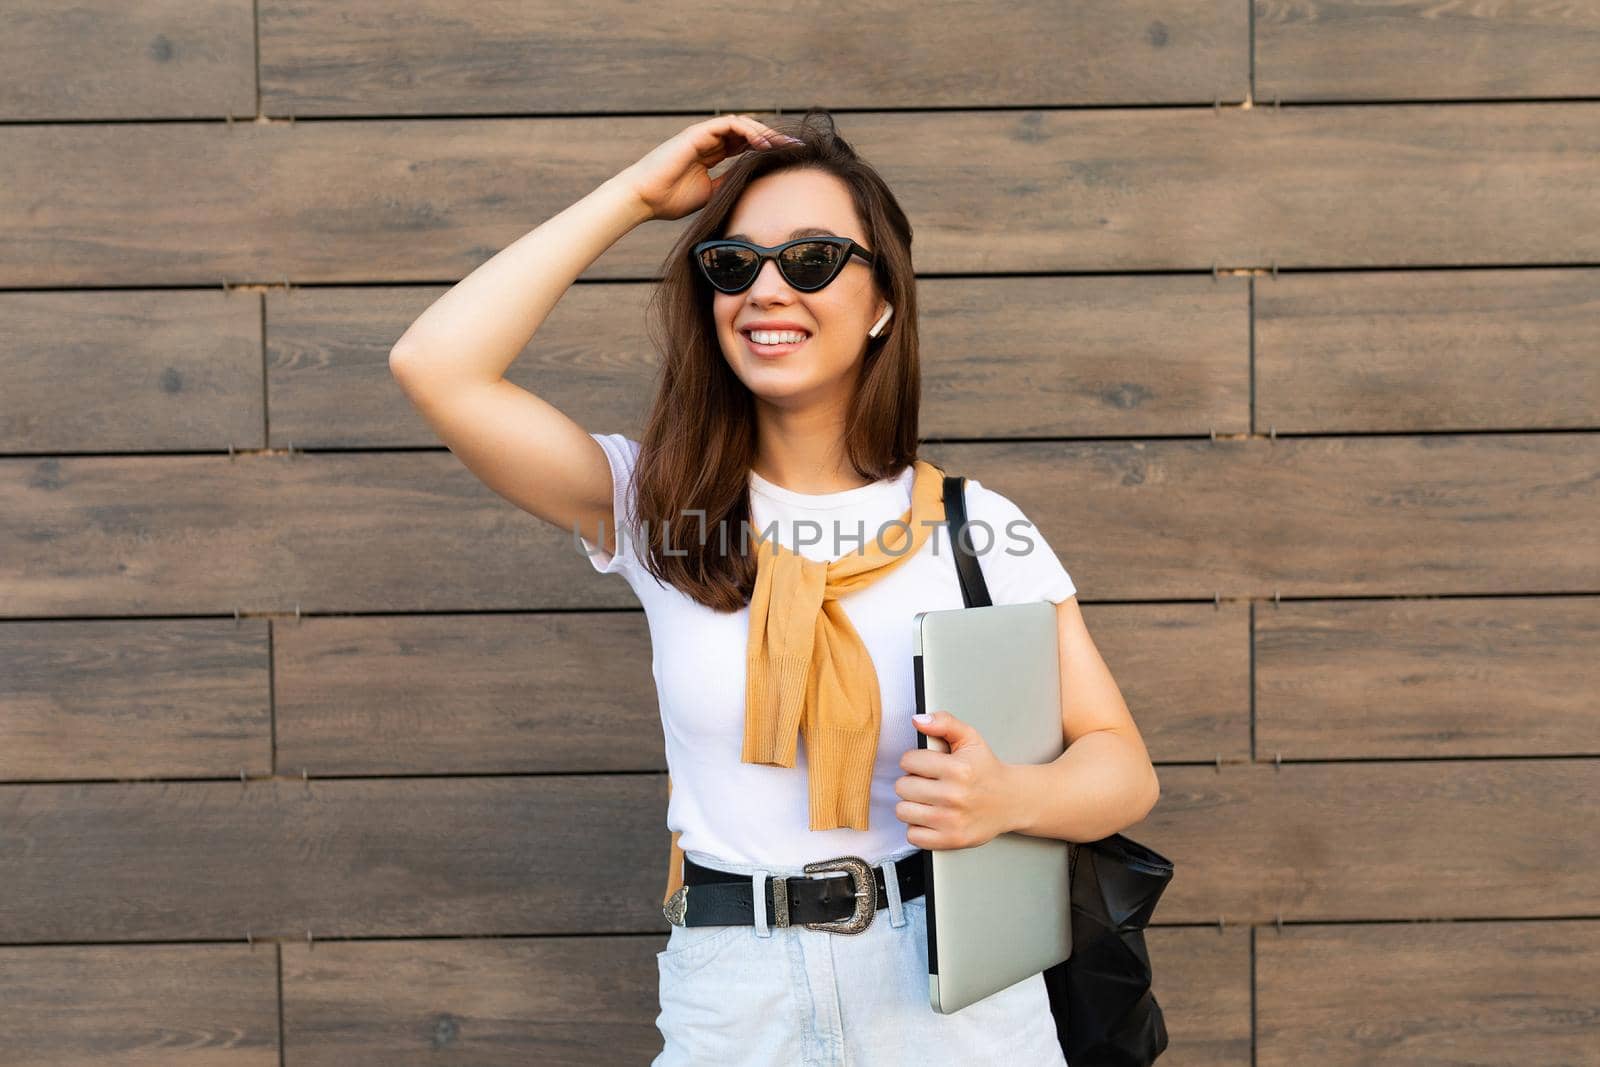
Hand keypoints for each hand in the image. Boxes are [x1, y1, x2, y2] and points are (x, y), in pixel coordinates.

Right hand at [615, 113, 799, 222]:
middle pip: (748, 132)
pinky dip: (747, 130)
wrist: (645, 198)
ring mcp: (703, 135)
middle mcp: (709, 141)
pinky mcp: (697, 132)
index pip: (746, 145)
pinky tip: (761, 143)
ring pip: (741, 124)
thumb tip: (754, 185)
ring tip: (780, 145)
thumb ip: (729, 184)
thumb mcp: (710, 193)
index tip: (790, 158)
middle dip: (773, 138)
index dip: (768, 149)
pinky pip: (728, 124)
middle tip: (795, 147)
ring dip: (763, 132)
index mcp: (712, 154)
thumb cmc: (670, 199)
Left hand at [895, 710, 1018, 849]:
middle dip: (911, 782)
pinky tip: (932, 817)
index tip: (926, 765)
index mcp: (957, 769)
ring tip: (928, 800)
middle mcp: (954, 796)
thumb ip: (944, 722)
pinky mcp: (951, 840)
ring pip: (903, 811)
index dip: (914, 761)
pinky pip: (913, 835)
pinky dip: (918, 827)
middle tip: (928, 783)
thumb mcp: (970, 738)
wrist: (1010, 801)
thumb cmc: (986, 769)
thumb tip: (918, 720)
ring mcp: (952, 821)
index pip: (908, 761)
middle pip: (902, 787)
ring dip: (912, 805)